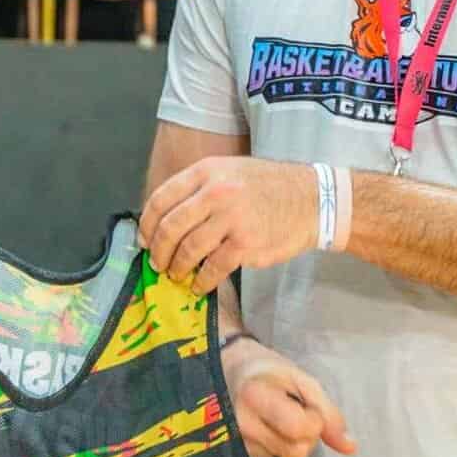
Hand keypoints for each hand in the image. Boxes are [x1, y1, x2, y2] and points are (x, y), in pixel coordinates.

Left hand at [139, 157, 317, 295]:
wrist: (312, 199)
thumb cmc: (267, 187)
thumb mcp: (229, 171)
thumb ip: (197, 190)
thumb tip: (163, 220)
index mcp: (206, 171)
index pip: (161, 199)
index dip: (147, 224)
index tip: (144, 239)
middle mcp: (216, 192)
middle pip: (170, 227)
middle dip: (158, 250)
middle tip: (157, 262)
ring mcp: (231, 218)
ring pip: (188, 249)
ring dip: (177, 267)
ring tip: (176, 274)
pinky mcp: (246, 244)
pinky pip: (213, 268)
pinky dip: (201, 281)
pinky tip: (199, 285)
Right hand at [221, 336, 354, 456]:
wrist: (231, 376)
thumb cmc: (268, 375)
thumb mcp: (302, 381)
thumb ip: (328, 413)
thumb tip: (349, 448)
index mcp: (255, 396)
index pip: (301, 429)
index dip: (314, 421)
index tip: (306, 408)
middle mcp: (240, 425)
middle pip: (295, 452)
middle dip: (306, 440)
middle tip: (294, 419)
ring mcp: (235, 447)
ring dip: (292, 454)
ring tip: (280, 430)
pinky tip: (272, 447)